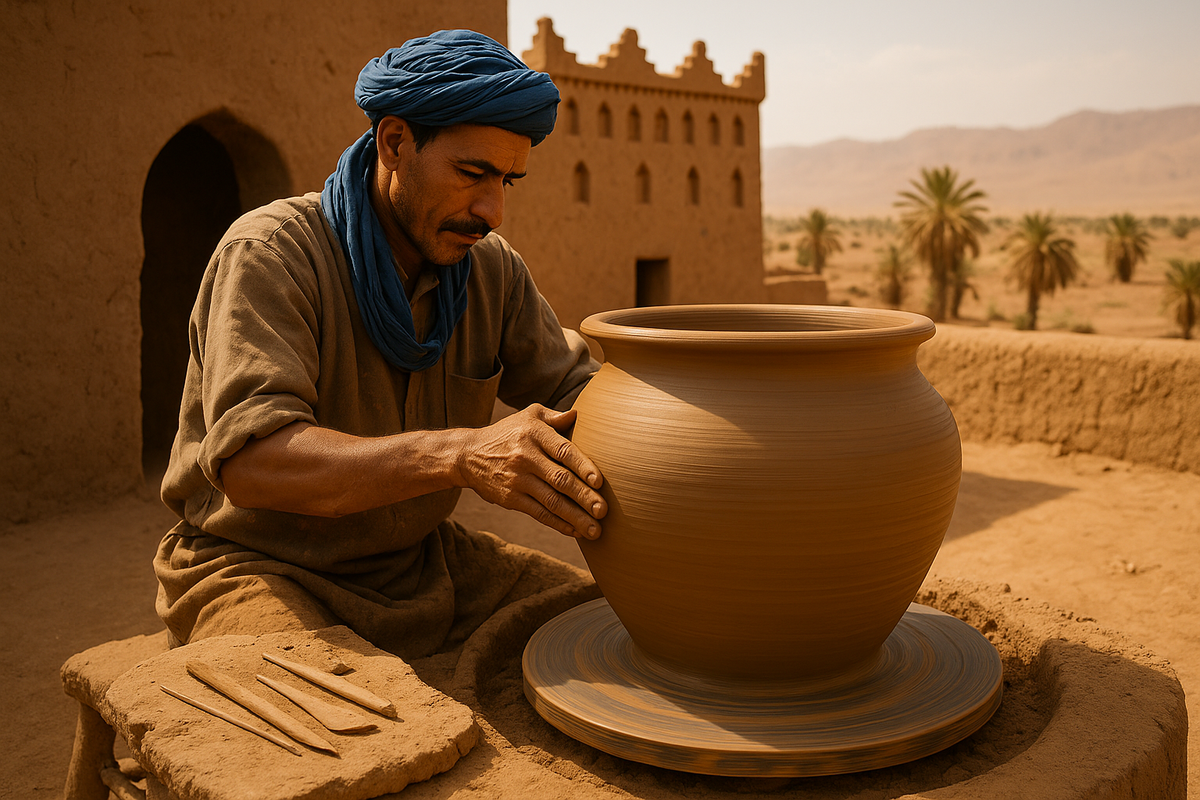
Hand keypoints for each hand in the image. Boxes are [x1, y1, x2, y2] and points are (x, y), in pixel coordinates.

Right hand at [457, 404, 605, 538]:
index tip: (599, 481)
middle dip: (584, 497)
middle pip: (560, 479)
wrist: (468, 455)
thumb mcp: (529, 416)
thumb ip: (555, 417)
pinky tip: (575, 531)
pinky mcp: (510, 499)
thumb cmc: (509, 433)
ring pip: (551, 501)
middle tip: (603, 511)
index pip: (563, 450)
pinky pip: (538, 513)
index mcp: (534, 433)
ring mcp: (517, 480)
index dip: (582, 466)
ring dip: (575, 517)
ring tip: (595, 530)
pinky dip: (558, 524)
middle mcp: (526, 457)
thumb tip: (579, 414)